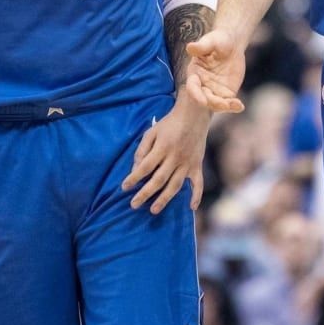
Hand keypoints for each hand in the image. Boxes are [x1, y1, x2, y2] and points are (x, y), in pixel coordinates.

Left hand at [122, 98, 208, 212]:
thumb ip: (142, 150)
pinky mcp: (197, 165)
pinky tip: (191, 208)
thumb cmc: (169, 124)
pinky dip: (196, 195)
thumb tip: (135, 170)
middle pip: (158, 179)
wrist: (194, 114)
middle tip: (134, 205)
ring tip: (153, 210)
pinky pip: (198, 183)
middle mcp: (175, 157)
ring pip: (175, 185)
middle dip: (145, 193)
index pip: (145, 167)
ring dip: (164, 199)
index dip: (133, 178)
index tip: (124, 187)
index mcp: (163, 147)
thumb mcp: (152, 132)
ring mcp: (188, 162)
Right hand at [185, 29, 246, 113]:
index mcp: (195, 73)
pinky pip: (228, 103)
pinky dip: (234, 106)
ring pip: (216, 104)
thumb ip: (201, 47)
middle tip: (225, 105)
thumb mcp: (211, 41)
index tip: (203, 101)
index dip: (196, 95)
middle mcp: (202, 85)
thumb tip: (190, 47)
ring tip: (236, 105)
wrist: (232, 44)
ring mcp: (214, 90)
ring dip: (224, 107)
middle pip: (205, 99)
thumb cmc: (218, 40)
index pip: (192, 87)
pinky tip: (240, 106)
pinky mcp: (226, 93)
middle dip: (213, 103)